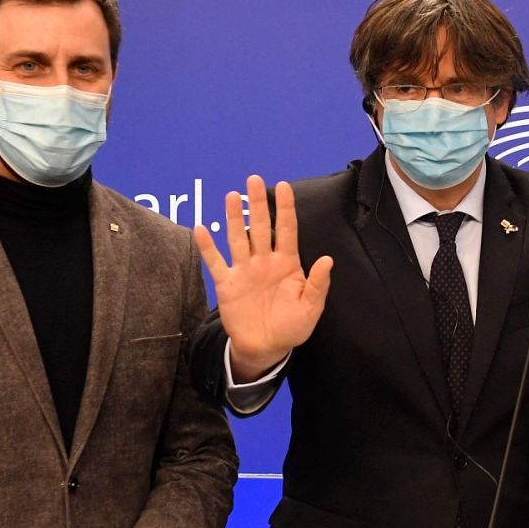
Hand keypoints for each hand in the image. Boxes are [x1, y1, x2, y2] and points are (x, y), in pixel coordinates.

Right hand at [193, 175, 333, 381]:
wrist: (266, 348)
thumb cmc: (292, 327)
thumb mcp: (311, 308)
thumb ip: (318, 284)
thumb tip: (327, 259)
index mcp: (287, 263)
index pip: (287, 229)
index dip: (285, 208)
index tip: (283, 186)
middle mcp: (264, 261)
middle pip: (260, 227)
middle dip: (257, 204)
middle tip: (254, 179)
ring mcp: (244, 270)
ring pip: (238, 238)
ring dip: (233, 218)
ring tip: (230, 195)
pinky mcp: (226, 284)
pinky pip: (215, 262)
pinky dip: (207, 247)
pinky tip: (201, 228)